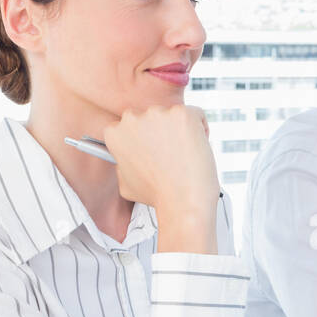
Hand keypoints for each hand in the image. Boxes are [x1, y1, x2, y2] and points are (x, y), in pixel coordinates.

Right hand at [102, 104, 218, 253]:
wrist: (182, 202)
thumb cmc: (158, 196)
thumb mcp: (126, 183)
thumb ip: (124, 164)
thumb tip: (127, 159)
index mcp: (115, 133)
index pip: (131, 125)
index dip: (145, 139)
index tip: (154, 149)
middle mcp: (133, 119)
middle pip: (153, 116)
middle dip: (163, 132)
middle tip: (172, 154)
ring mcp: (159, 114)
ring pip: (174, 115)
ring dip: (181, 131)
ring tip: (185, 156)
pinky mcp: (183, 113)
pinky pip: (196, 115)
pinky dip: (200, 129)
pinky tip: (197, 148)